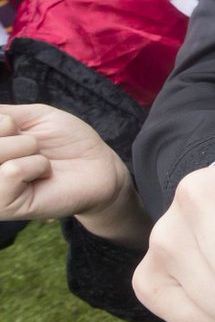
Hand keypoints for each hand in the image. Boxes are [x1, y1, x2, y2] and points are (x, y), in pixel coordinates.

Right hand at [0, 104, 129, 221]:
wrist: (98, 166)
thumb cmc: (66, 140)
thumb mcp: (31, 116)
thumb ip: (0, 115)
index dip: (7, 122)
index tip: (20, 130)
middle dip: (18, 134)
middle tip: (34, 147)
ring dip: (28, 148)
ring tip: (39, 160)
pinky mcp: (5, 206)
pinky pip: (12, 171)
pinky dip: (36, 165)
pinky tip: (43, 174)